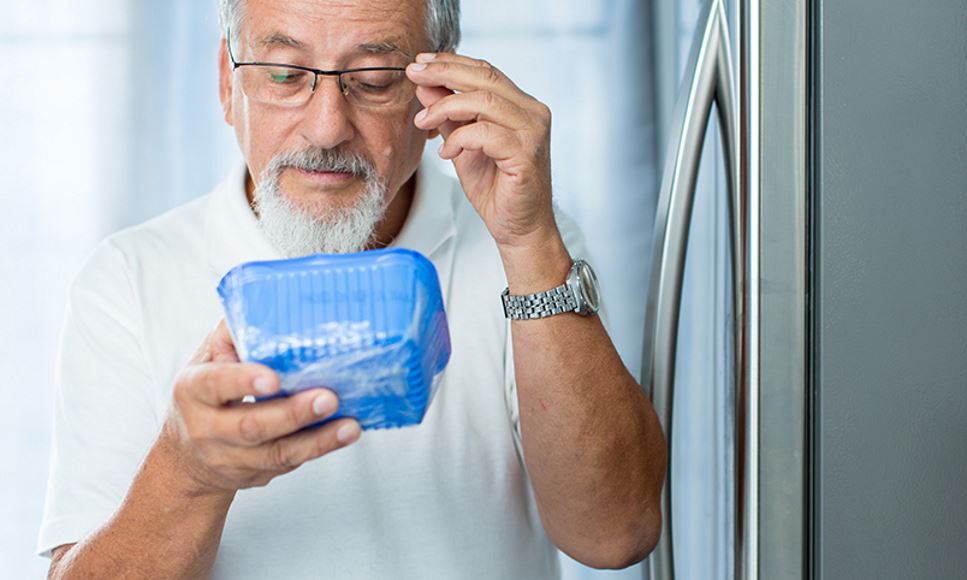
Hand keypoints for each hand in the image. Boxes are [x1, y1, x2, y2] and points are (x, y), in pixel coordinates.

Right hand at [162, 320, 360, 494]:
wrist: (187, 457)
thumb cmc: (206, 393)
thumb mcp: (207, 358)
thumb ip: (233, 332)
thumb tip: (270, 302)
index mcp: (194, 390)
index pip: (215, 385)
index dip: (243, 382)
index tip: (272, 378)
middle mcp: (208, 428)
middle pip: (251, 426)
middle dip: (292, 414)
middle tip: (328, 397)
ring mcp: (231, 457)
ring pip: (276, 453)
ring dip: (317, 439)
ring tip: (348, 425)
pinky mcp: (255, 473)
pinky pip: (289, 463)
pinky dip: (319, 448)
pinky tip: (344, 433)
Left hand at [407, 53, 558, 251]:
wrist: (518, 228)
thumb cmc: (497, 189)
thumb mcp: (463, 146)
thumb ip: (449, 117)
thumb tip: (425, 87)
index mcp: (521, 106)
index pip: (486, 71)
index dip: (451, 62)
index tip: (420, 63)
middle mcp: (532, 113)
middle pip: (485, 77)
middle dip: (443, 72)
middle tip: (413, 74)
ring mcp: (533, 132)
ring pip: (484, 101)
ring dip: (445, 107)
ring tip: (423, 121)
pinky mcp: (526, 154)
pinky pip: (485, 133)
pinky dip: (460, 139)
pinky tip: (446, 152)